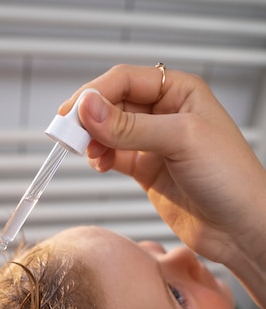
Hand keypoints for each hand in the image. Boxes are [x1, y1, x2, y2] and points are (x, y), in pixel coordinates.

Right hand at [60, 64, 265, 306]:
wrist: (241, 229)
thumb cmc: (231, 179)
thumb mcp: (180, 140)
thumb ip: (130, 126)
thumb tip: (88, 108)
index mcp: (180, 92)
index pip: (125, 80)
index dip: (95, 94)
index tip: (72, 114)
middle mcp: (165, 113)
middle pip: (113, 104)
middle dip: (89, 118)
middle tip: (68, 135)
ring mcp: (154, 143)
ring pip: (109, 130)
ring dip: (93, 139)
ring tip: (86, 152)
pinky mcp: (147, 169)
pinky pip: (114, 155)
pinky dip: (101, 158)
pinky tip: (99, 164)